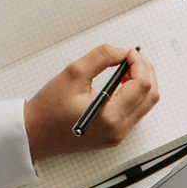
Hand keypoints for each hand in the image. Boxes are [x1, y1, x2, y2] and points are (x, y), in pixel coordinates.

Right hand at [25, 45, 160, 161]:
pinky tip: (123, 82)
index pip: (141, 86)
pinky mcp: (115, 135)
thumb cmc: (49, 109)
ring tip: (127, 68)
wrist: (36, 133)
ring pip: (146, 104)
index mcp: (109, 117)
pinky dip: (134, 94)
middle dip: (146, 72)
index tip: (130, 52)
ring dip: (142, 83)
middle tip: (132, 57)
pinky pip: (136, 112)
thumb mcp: (74, 73)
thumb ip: (102, 57)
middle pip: (150, 96)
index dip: (140, 64)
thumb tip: (122, 52)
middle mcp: (118, 130)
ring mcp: (118, 135)